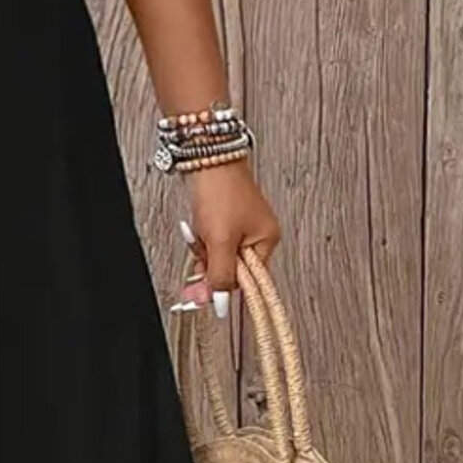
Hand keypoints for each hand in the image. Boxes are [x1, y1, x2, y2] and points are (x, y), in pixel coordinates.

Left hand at [176, 162, 280, 315]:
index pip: (245, 280)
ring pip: (216, 254)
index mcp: (266, 241)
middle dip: (209, 261)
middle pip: (228, 267)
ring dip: (202, 248)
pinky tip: (196, 225)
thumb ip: (220, 275)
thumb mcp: (220, 242)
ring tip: (200, 230)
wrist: (206, 157)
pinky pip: (210, 239)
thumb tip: (221, 304)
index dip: (222, 285)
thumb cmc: (221, 192)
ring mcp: (241, 225)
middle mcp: (257, 234)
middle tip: (200, 249)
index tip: (202, 293)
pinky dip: (200, 236)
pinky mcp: (225, 217)